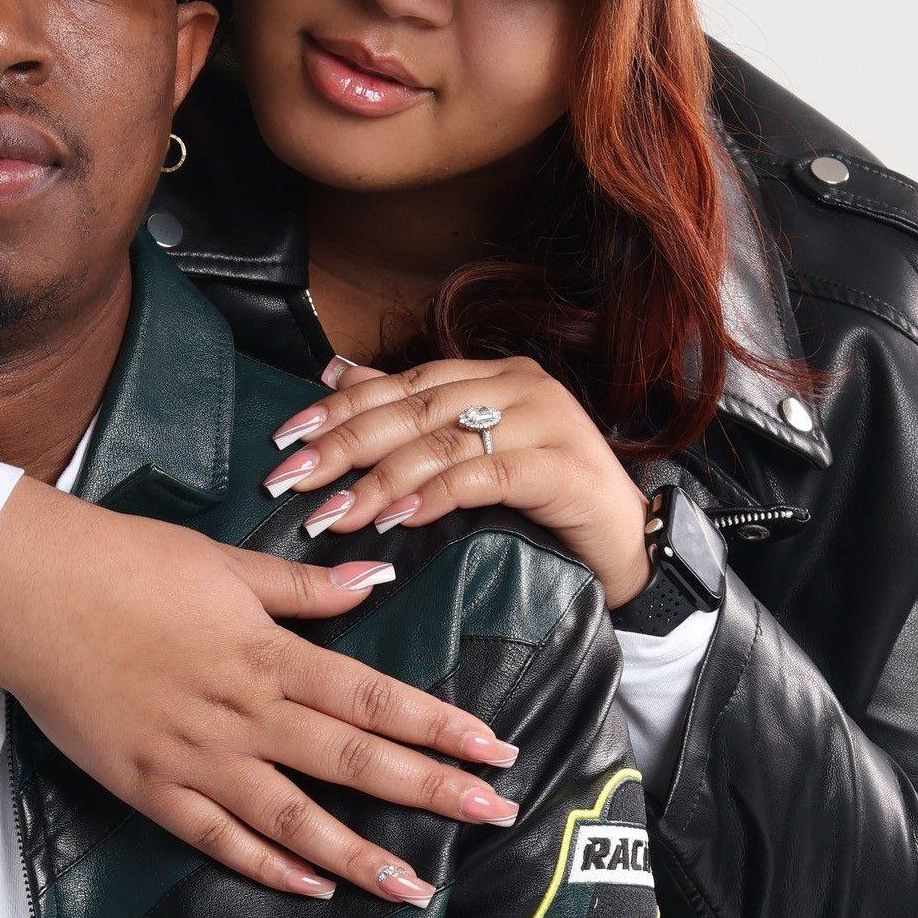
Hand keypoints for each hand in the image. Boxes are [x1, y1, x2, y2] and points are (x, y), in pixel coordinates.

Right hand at [0, 480, 520, 902]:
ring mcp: (196, 758)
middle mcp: (243, 713)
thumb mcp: (223, 564)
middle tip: (494, 817)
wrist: (28, 594)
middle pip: (353, 760)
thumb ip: (302, 586)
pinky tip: (313, 887)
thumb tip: (375, 580)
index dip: (439, 725)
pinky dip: (267, 867)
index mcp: (267, 653)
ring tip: (414, 884)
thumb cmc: (125, 563)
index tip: (493, 748)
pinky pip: (218, 838)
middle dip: (430, 790)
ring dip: (360, 853)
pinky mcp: (150, 787)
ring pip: (293, 818)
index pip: (374, 696)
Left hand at [262, 356, 651, 608]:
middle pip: (414, 410)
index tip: (288, 438)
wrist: (629, 544)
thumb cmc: (543, 501)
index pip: (402, 383)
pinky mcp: (563, 466)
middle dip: (346, 445)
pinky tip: (399, 519)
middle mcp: (520, 386)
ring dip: (381, 480)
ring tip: (335, 514)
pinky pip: (486, 476)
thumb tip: (336, 372)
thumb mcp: (472, 450)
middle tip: (293, 479)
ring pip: (444, 443)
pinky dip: (437, 496)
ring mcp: (548, 421)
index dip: (341, 408)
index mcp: (493, 375)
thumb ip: (412, 408)